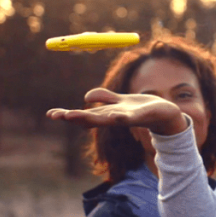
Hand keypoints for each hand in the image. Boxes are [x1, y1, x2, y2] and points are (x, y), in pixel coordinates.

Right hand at [46, 88, 186, 135]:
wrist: (165, 115)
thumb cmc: (141, 109)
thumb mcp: (120, 100)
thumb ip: (105, 98)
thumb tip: (86, 97)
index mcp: (108, 114)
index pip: (84, 115)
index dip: (67, 114)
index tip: (50, 114)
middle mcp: (114, 118)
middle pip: (91, 118)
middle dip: (75, 117)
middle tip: (58, 116)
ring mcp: (126, 118)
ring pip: (106, 119)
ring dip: (91, 118)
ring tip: (75, 116)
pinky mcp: (140, 116)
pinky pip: (129, 117)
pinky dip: (121, 117)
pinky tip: (114, 115)